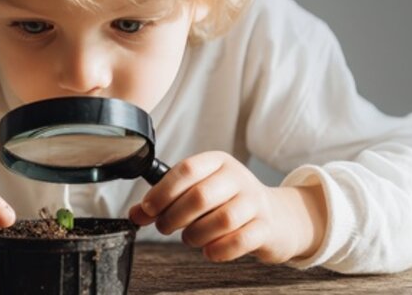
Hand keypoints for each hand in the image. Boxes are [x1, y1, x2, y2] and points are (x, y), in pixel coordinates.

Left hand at [128, 151, 325, 263]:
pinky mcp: (266, 227)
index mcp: (217, 162)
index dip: (161, 192)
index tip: (146, 210)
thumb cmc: (229, 203)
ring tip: (190, 238)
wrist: (276, 218)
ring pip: (222, 219)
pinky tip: (210, 250)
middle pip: (200, 196)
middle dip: (174, 217)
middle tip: (165, 227)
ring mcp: (255, 202)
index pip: (185, 170)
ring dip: (196, 235)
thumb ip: (167, 201)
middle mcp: (237, 177)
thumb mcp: (199, 193)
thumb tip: (135, 214)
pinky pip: (240, 240)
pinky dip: (219, 249)